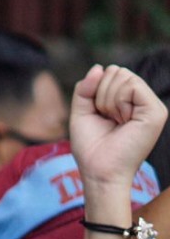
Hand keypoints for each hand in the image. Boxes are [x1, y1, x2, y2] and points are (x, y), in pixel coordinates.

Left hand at [70, 64, 167, 201]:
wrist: (99, 170)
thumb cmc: (91, 146)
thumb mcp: (82, 111)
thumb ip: (86, 88)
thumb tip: (98, 67)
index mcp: (128, 101)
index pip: (111, 73)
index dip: (95, 90)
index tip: (100, 114)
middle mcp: (142, 101)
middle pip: (117, 71)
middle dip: (101, 93)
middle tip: (107, 118)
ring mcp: (152, 106)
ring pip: (124, 76)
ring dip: (108, 99)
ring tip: (115, 121)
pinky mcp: (156, 111)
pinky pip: (132, 86)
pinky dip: (118, 101)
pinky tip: (122, 120)